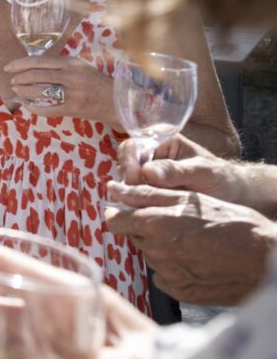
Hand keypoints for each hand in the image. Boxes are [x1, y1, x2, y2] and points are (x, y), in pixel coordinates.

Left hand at [5, 55, 115, 124]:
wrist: (116, 101)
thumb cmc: (95, 81)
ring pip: (39, 92)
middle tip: (13, 81)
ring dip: (24, 92)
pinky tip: (27, 105)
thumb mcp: (79, 66)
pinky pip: (47, 109)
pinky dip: (33, 107)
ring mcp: (72, 94)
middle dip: (20, 79)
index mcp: (71, 63)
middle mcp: (71, 76)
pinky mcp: (72, 109)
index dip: (20, 64)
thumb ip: (58, 65)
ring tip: (17, 91)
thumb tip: (30, 66)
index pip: (39, 61)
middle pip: (36, 76)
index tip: (8, 67)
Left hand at [106, 182, 276, 304]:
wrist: (264, 259)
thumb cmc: (232, 222)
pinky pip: (164, 276)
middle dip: (147, 230)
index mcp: (154, 224)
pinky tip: (195, 261)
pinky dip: (174, 268)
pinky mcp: (178, 291)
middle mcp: (155, 251)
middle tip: (177, 225)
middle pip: (135, 238)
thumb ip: (146, 194)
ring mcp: (166, 273)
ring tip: (192, 243)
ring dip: (162, 248)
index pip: (115, 222)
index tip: (132, 212)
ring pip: (151, 255)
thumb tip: (113, 189)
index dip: (122, 215)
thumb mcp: (190, 197)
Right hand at [118, 135, 257, 209]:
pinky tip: (145, 215)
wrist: (233, 198)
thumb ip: (176, 171)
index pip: (131, 149)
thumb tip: (147, 172)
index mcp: (161, 144)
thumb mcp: (202, 171)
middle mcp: (150, 160)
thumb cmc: (221, 178)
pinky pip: (134, 201)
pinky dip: (136, 208)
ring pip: (126, 187)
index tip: (137, 178)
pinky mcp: (150, 197)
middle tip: (142, 197)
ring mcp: (148, 180)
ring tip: (146, 208)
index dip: (129, 164)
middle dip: (129, 183)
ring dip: (131, 198)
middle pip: (124, 168)